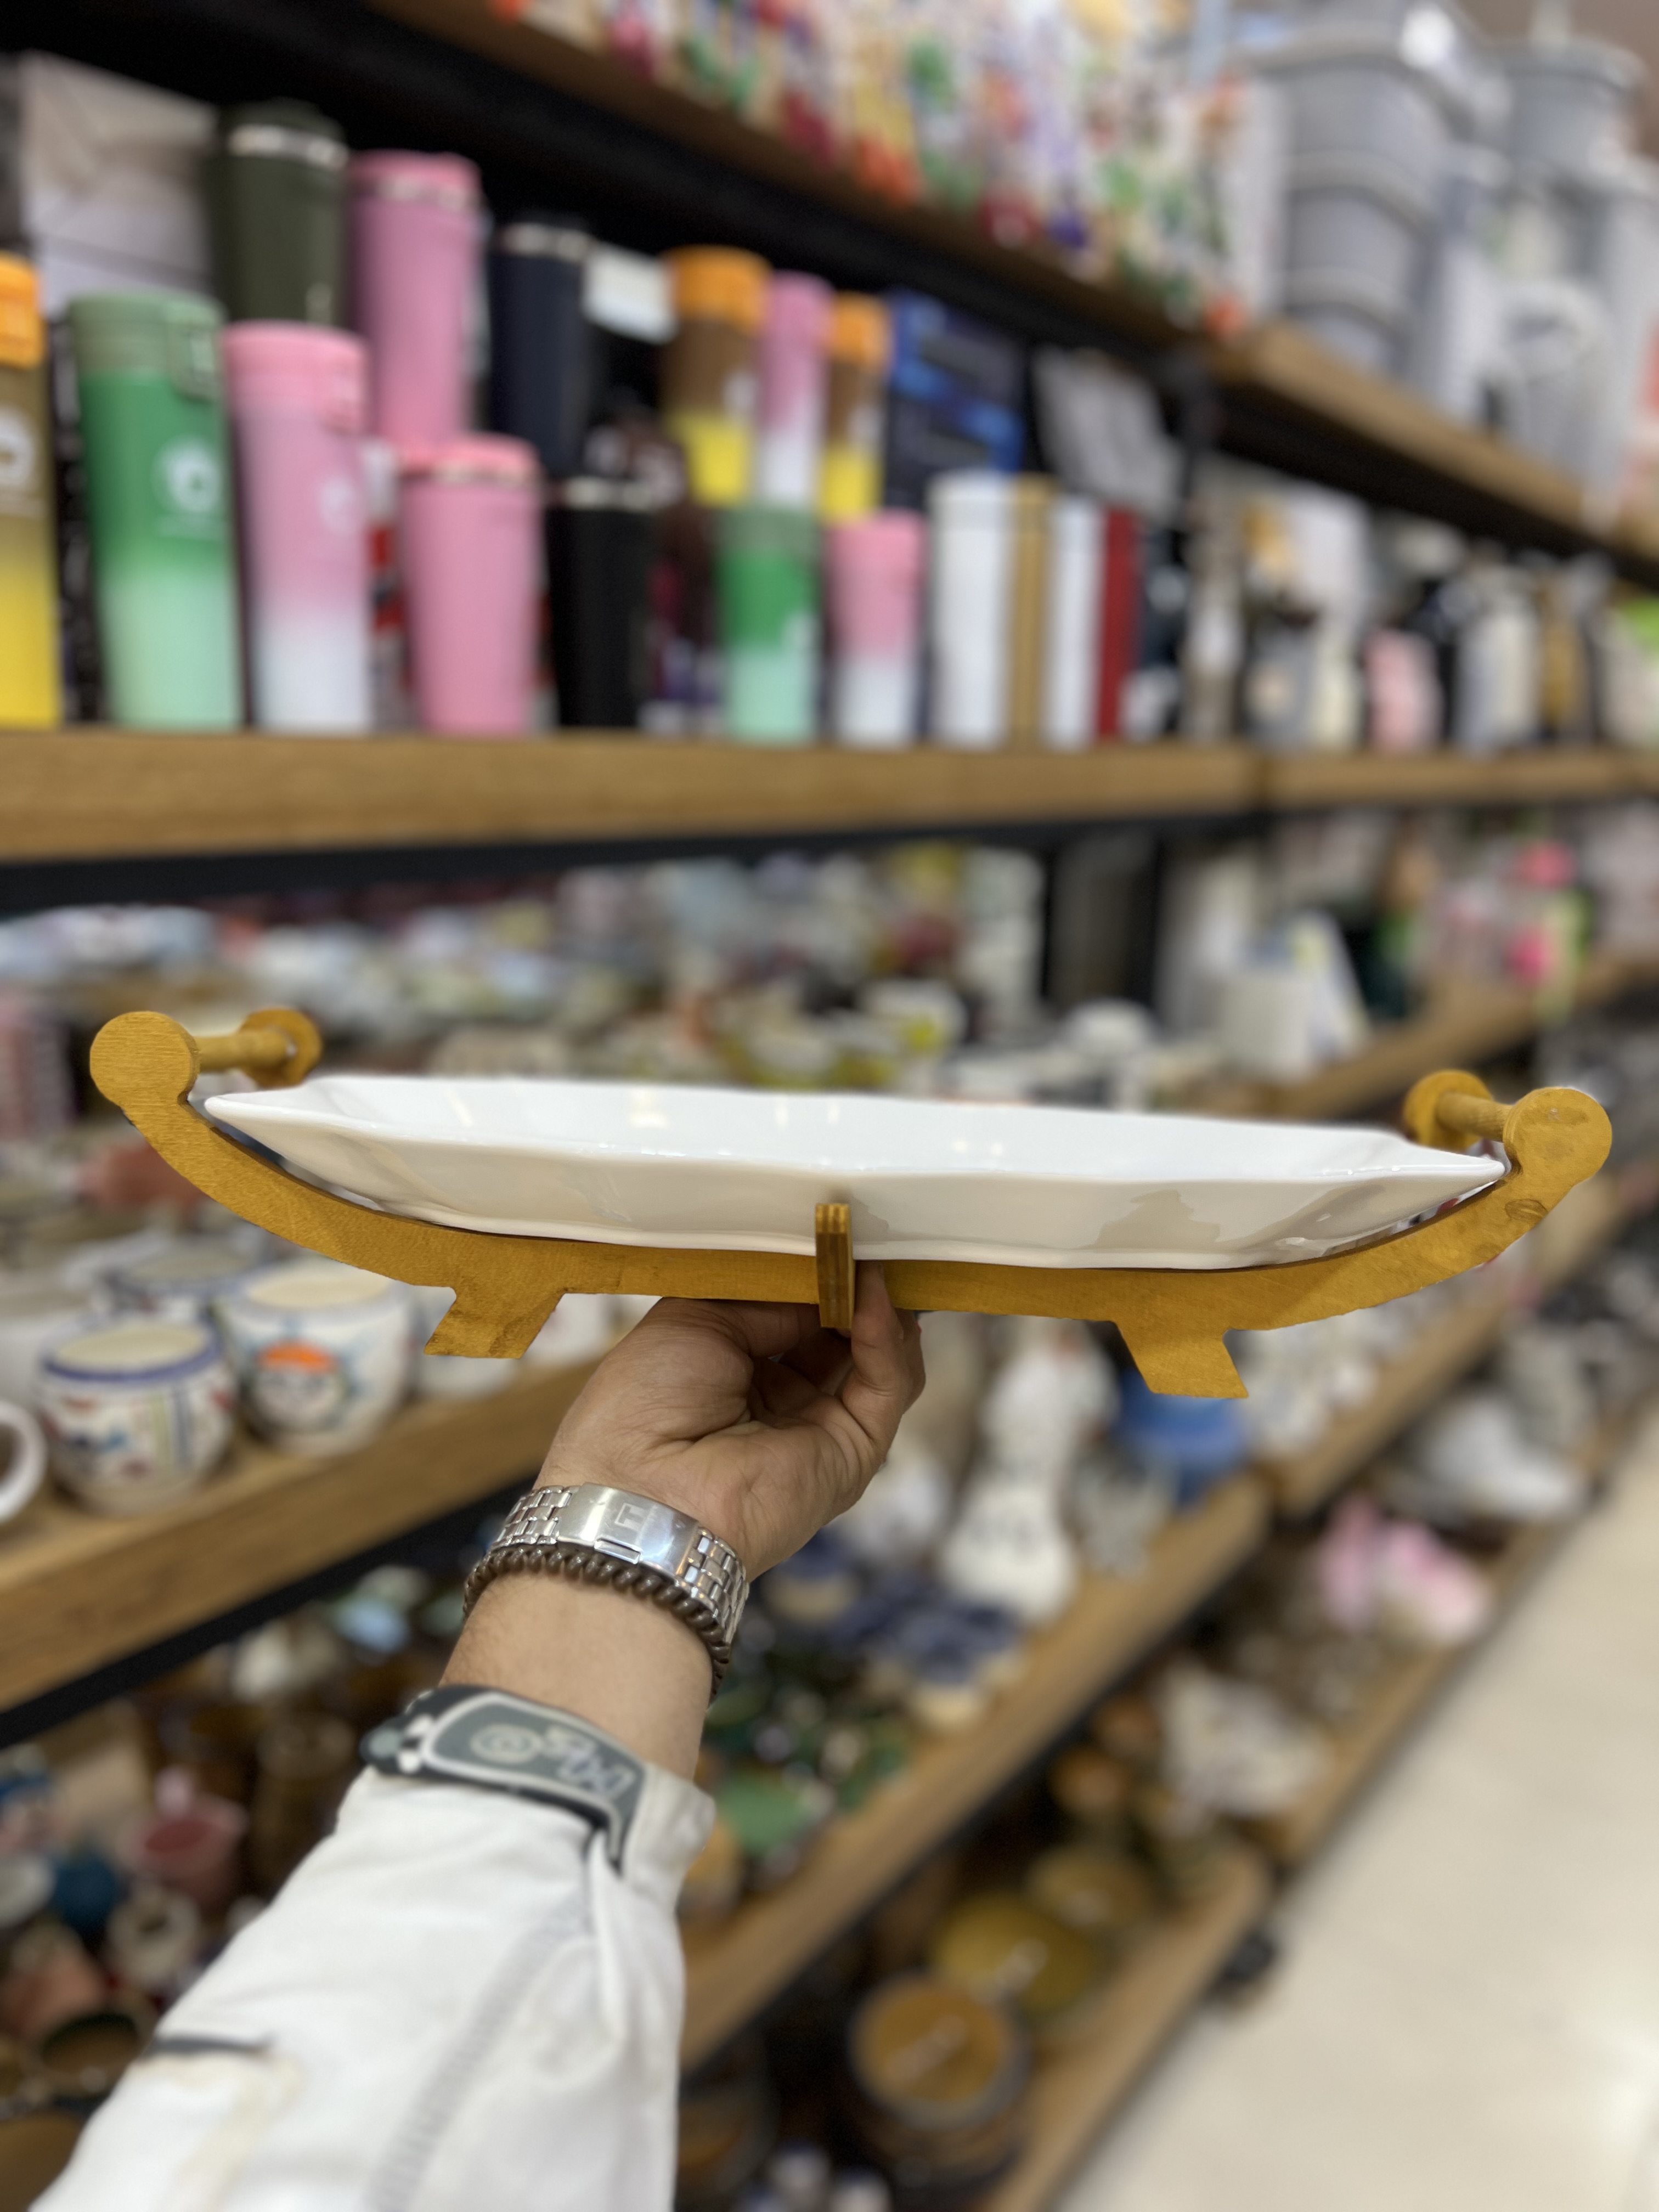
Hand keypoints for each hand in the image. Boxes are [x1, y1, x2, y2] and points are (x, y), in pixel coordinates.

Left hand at [538, 1266, 924, 1574]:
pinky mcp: (854, 1452)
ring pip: (878, 1359)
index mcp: (736, 1375)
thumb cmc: (641, 1407)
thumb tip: (827, 1277)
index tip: (833, 1232)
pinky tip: (872, 1293)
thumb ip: (769, 1297)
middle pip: (843, 1335)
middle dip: (858, 1286)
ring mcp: (822, 1429)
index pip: (797, 1317)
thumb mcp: (696, 1320)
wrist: (640, 1493)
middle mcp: (783, 1405)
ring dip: (880, 1304)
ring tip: (876, 1253)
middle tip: (870, 1233)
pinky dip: (885, 1334)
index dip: (818, 1277)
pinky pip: (885, 1384)